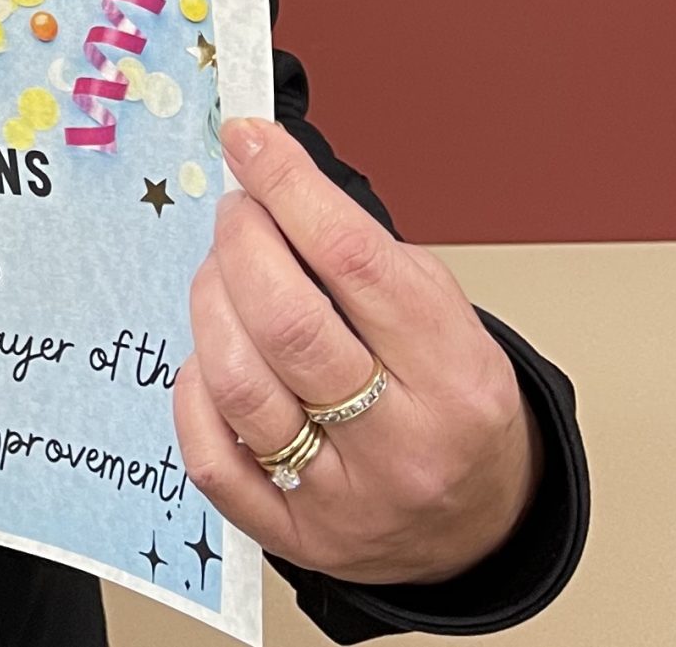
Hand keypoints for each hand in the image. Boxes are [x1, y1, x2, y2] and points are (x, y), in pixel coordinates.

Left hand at [171, 116, 538, 587]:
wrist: (482, 525)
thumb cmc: (452, 402)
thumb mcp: (442, 315)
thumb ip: (361, 254)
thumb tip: (269, 178)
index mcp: (454, 374)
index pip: (353, 259)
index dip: (288, 186)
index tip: (250, 140)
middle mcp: (404, 442)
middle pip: (287, 322)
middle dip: (242, 243)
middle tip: (237, 213)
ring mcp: (347, 497)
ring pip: (240, 383)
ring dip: (210, 306)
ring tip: (222, 277)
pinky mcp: (297, 535)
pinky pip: (213, 457)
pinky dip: (194, 392)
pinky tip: (211, 360)